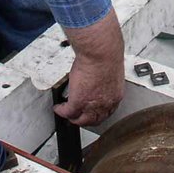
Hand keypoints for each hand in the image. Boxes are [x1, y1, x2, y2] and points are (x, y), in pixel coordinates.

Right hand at [53, 9, 124, 125]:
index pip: (107, 111)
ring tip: (67, 114)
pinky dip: (61, 111)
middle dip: (86, 120)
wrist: (101, 52)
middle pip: (95, 120)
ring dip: (73, 118)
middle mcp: (105, 103)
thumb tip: (97, 74)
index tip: (92, 111)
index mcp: (115, 95)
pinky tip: (58, 108)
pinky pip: (67, 112)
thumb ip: (105, 77)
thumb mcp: (110, 71)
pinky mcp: (78, 102)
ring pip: (81, 120)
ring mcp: (91, 105)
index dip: (98, 113)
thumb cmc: (107, 55)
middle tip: (78, 117)